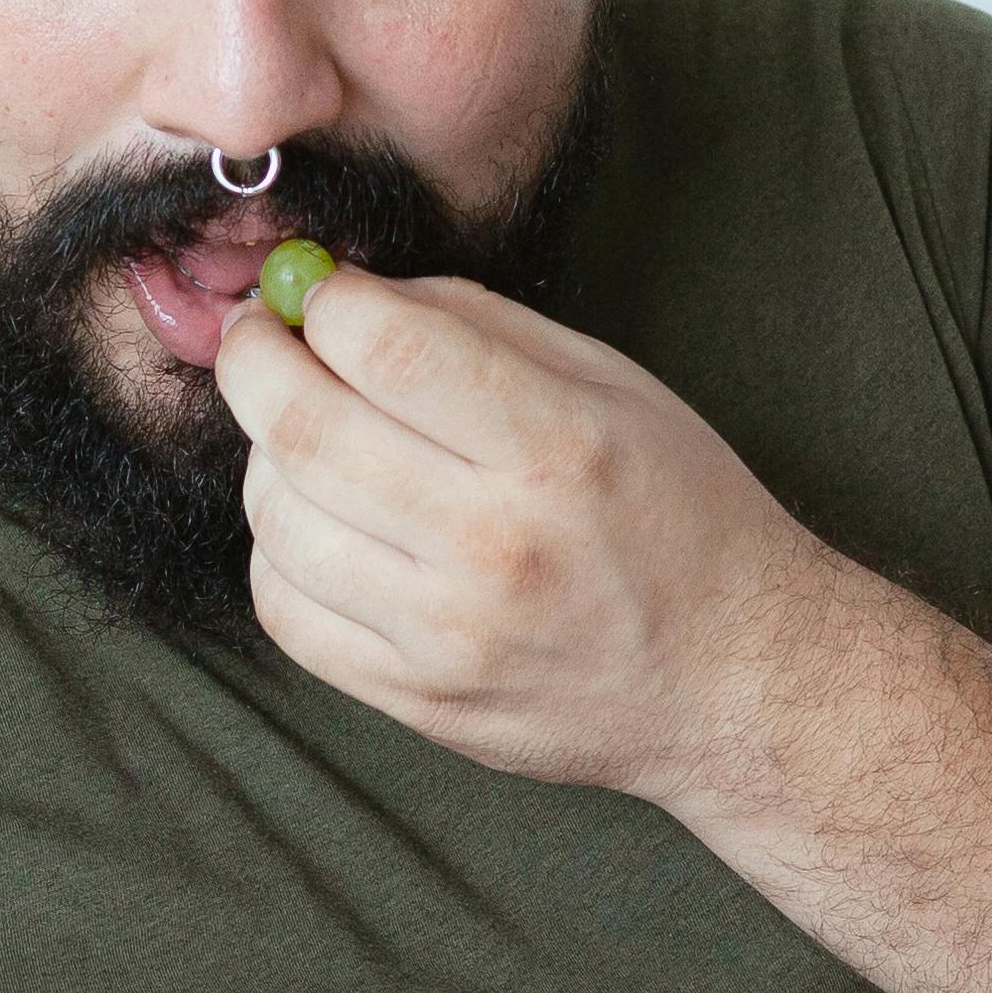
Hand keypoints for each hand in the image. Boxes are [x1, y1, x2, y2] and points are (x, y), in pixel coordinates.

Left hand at [212, 266, 838, 799]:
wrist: (736, 680)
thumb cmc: (680, 514)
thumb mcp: (614, 386)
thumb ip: (477, 327)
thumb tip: (343, 292)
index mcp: (558, 447)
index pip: (382, 347)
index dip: (322, 300)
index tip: (316, 292)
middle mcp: (497, 546)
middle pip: (304, 429)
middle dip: (255, 361)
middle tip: (260, 342)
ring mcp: (449, 636)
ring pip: (278, 520)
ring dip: (263, 457)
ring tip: (301, 437)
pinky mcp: (419, 700)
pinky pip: (286, 612)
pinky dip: (279, 552)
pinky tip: (320, 525)